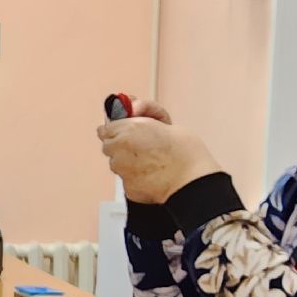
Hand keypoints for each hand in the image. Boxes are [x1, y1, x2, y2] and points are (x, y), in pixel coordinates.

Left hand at [96, 98, 221, 204]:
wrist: (191, 178)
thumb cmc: (183, 149)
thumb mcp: (163, 120)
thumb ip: (142, 114)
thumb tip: (131, 108)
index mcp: (127, 129)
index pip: (105, 128)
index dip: (117, 129)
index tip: (125, 130)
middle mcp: (119, 150)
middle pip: (109, 147)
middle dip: (120, 146)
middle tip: (141, 146)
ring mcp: (122, 170)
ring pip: (117, 164)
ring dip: (127, 162)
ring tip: (150, 161)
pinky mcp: (127, 188)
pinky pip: (127, 180)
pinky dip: (135, 177)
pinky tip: (152, 174)